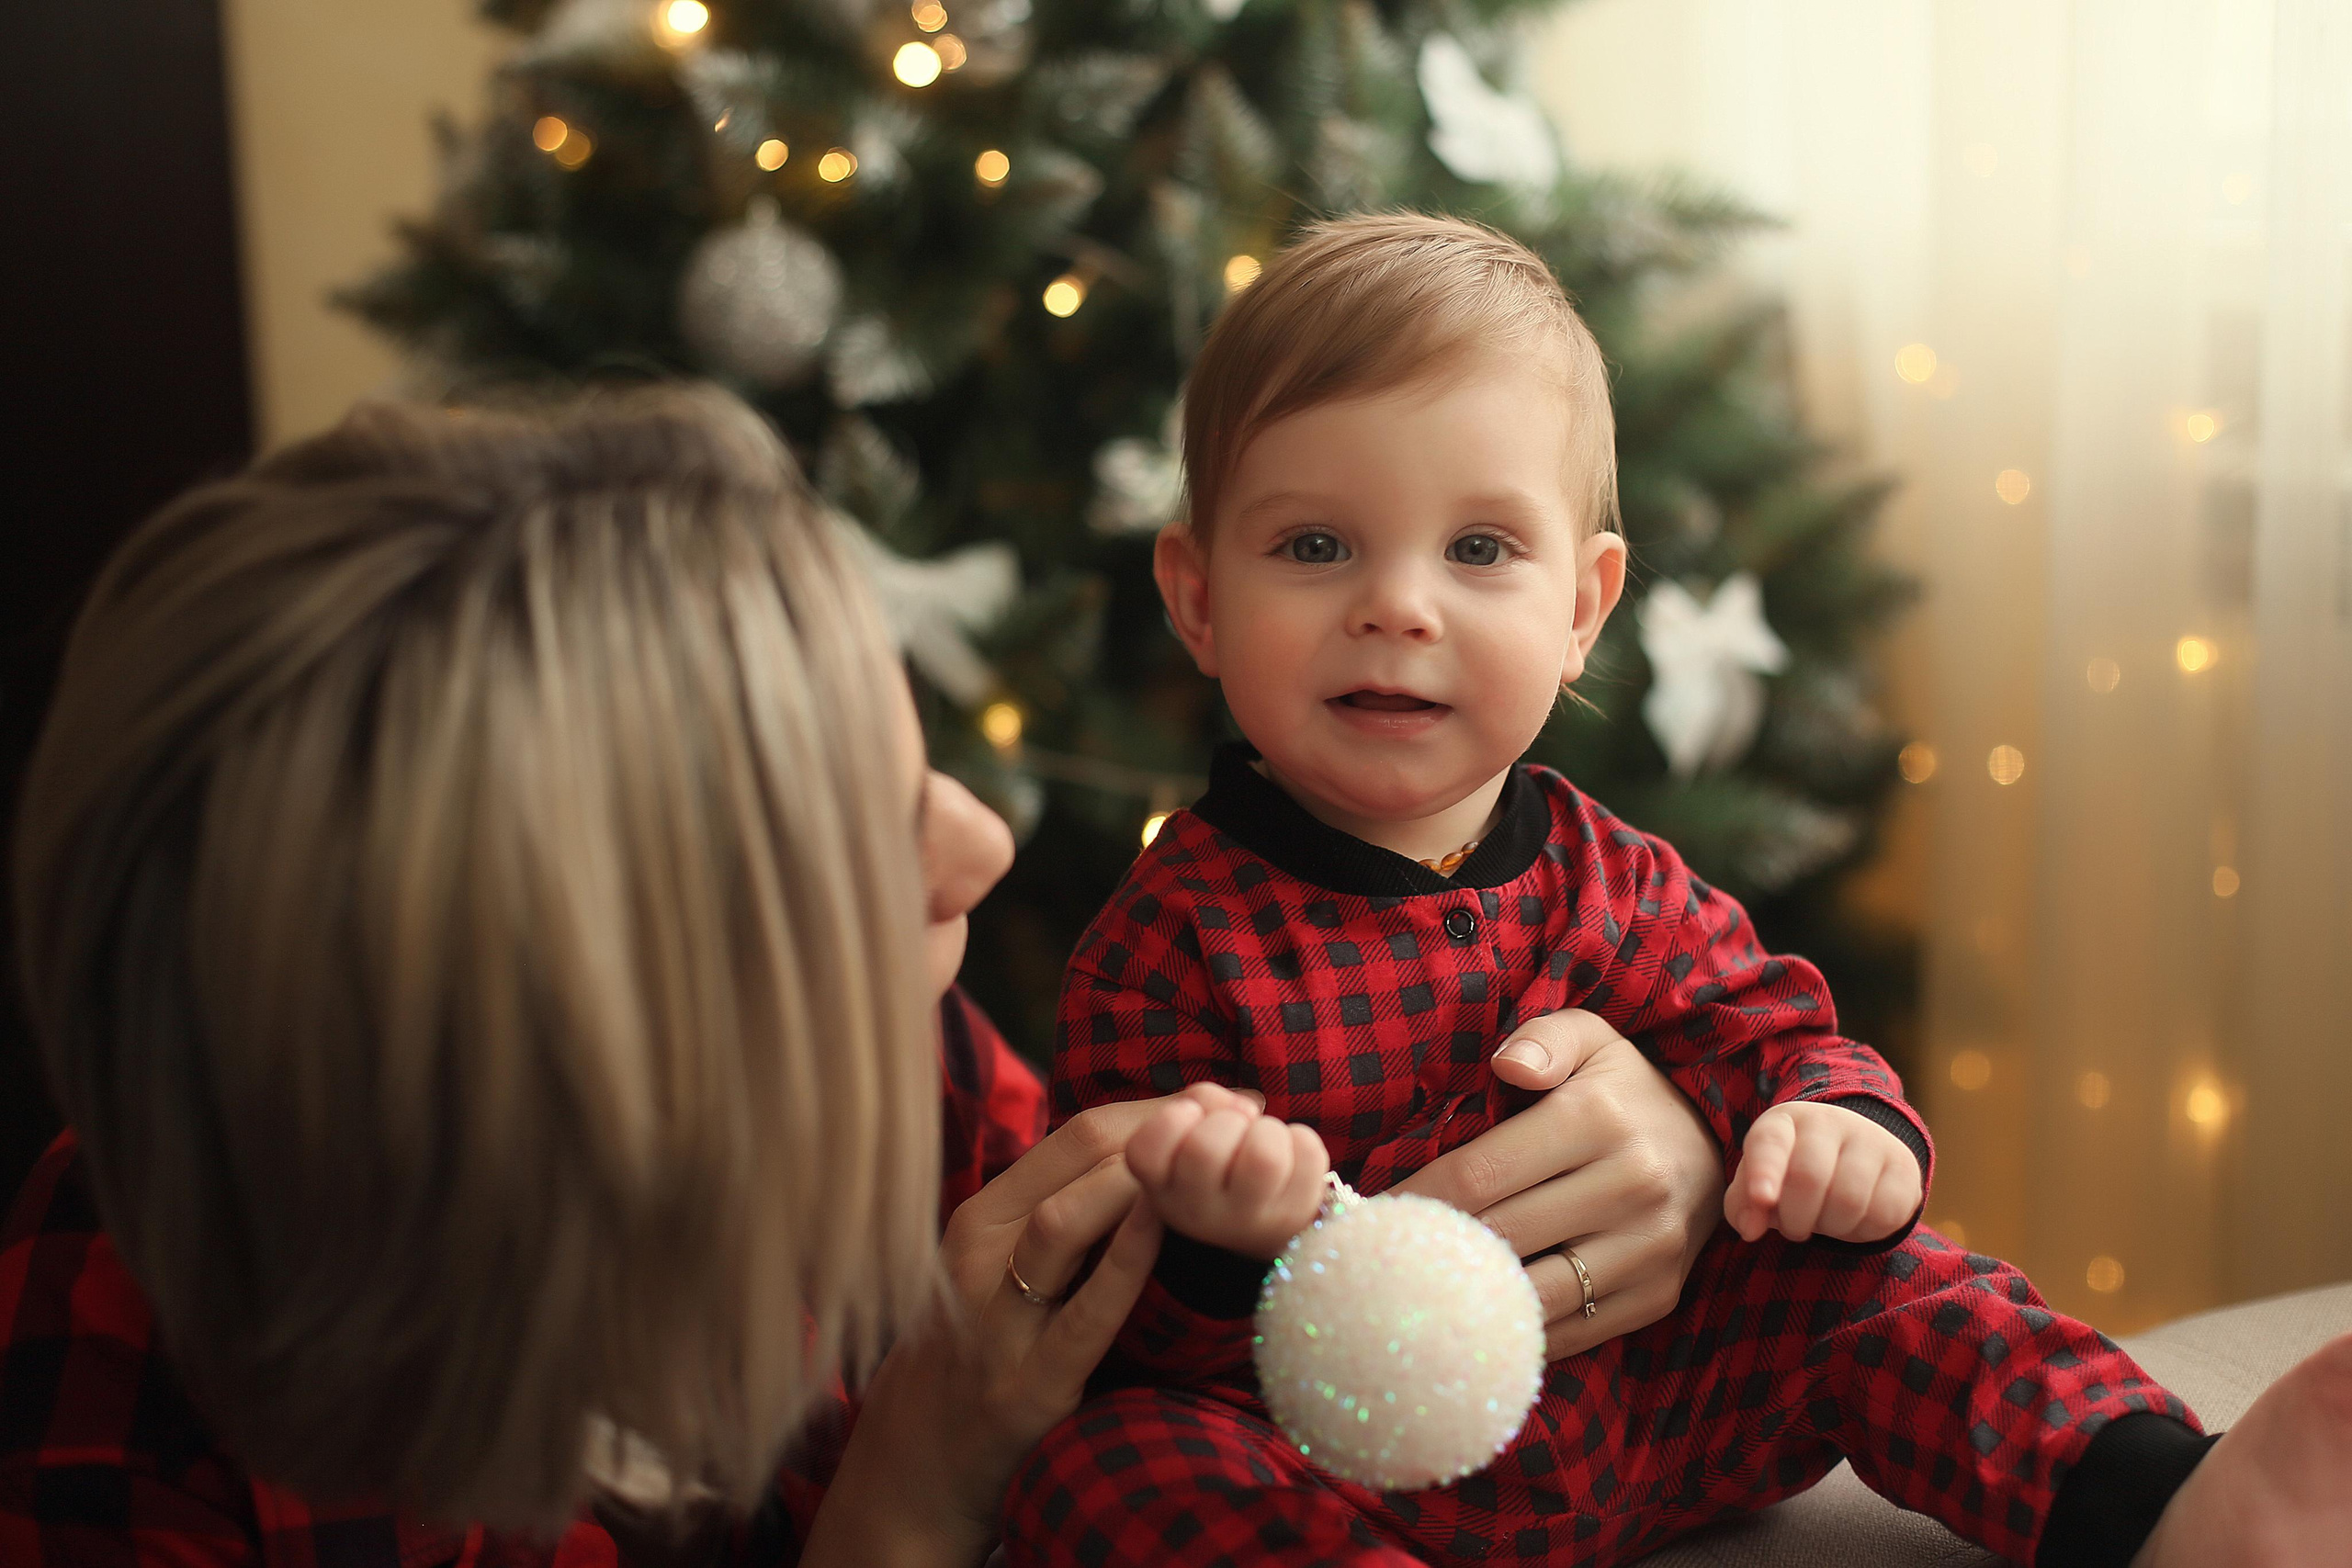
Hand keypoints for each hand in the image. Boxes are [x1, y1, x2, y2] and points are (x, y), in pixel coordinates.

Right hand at [802, 1083, 1246, 1567]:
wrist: (918, 1464)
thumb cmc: (984, 1349)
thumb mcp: (1002, 1268)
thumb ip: (1062, 1213)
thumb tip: (1161, 1153)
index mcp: (983, 1214)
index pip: (1079, 1132)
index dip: (1160, 1108)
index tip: (1225, 1100)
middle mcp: (981, 1251)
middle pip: (1081, 1155)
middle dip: (1169, 1128)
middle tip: (1242, 1118)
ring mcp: (997, 1317)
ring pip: (1065, 1219)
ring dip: (1146, 1180)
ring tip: (1212, 1162)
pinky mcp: (1027, 1383)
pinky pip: (1082, 1314)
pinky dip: (1126, 1264)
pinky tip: (1168, 1232)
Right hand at [1124, 1093, 1330, 1259]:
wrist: (1261, 1219)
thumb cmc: (1219, 1160)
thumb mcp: (1191, 1128)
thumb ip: (1200, 1101)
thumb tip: (1244, 1110)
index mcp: (1161, 1187)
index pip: (1144, 1152)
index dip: (1171, 1120)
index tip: (1189, 1119)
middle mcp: (1196, 1213)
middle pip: (1206, 1147)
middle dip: (1227, 1120)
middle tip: (1234, 1133)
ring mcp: (1247, 1222)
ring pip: (1264, 1154)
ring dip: (1268, 1130)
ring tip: (1263, 1144)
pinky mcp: (1294, 1216)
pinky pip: (1307, 1152)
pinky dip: (1301, 1139)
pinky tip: (1290, 1160)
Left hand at [1394, 1009, 1724, 1361]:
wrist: (1722, 1148)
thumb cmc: (1625, 1090)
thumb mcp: (1590, 1039)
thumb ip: (1542, 1040)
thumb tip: (1507, 1066)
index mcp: (1598, 1118)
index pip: (1479, 1173)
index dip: (1415, 1199)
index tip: (1368, 1216)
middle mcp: (1633, 1185)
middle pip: (1499, 1236)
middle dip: (1429, 1252)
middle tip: (1377, 1262)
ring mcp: (1651, 1248)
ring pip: (1533, 1295)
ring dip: (1469, 1301)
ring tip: (1418, 1297)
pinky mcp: (1659, 1296)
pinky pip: (1572, 1330)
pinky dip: (1519, 1330)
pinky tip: (1476, 1319)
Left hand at [1724, 1101, 1921, 1244]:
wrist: (1853, 1153)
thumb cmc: (1791, 1173)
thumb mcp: (1760, 1183)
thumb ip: (1744, 1206)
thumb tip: (1751, 1229)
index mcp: (1783, 1122)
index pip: (1770, 1142)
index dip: (1765, 1172)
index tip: (1763, 1199)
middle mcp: (1827, 1121)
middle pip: (1809, 1178)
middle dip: (1796, 1219)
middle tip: (1794, 1229)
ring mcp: (1870, 1140)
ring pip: (1849, 1201)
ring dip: (1831, 1228)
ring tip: (1824, 1220)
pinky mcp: (1903, 1167)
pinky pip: (1884, 1215)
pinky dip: (1863, 1232)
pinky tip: (1853, 1220)